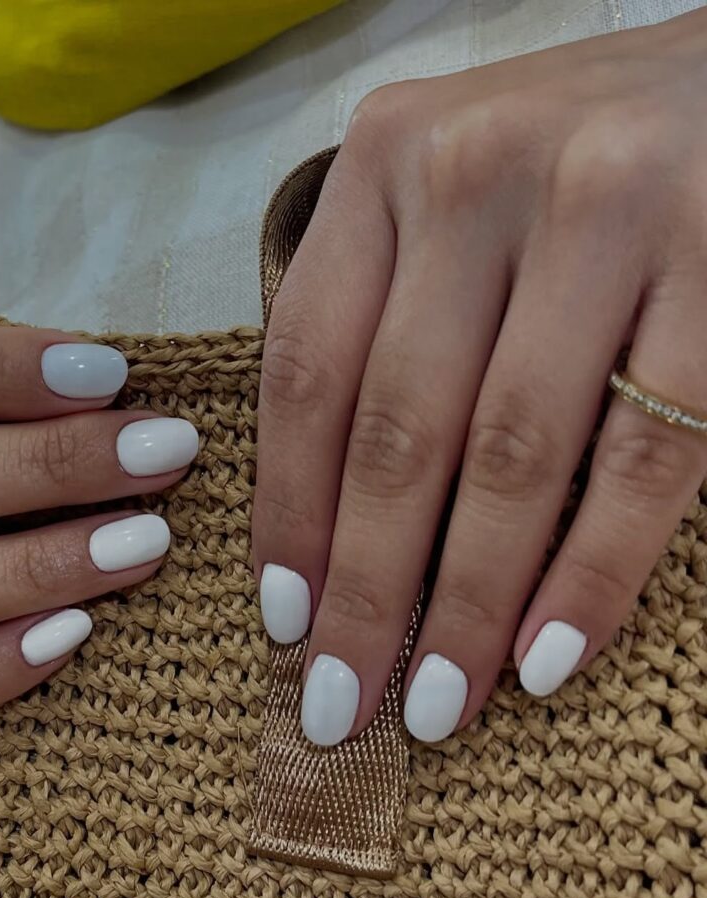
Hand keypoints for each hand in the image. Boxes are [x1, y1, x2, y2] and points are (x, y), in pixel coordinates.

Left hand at [254, 9, 706, 744]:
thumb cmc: (556, 173)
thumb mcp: (439, 217)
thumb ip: (381, 330)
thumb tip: (328, 533)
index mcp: (384, 162)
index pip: (305, 372)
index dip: (288, 512)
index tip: (282, 621)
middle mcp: (476, 175)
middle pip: (396, 430)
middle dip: (365, 589)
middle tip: (336, 703)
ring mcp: (603, 210)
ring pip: (511, 455)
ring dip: (465, 602)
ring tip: (432, 707)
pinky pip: (645, 454)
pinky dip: (591, 570)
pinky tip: (545, 658)